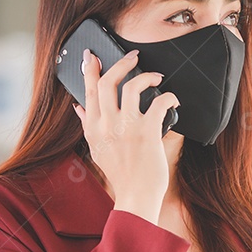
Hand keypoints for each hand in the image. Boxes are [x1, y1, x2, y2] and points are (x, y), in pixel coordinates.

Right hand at [72, 47, 179, 222]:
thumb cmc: (121, 174)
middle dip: (121, 63)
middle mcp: (107, 125)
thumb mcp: (96, 149)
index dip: (90, 69)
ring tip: (156, 77)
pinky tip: (173, 100)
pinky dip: (169, 97)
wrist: (136, 195)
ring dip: (147, 76)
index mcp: (93, 128)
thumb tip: (78, 106)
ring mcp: (127, 127)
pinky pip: (159, 103)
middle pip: (108, 81)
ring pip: (132, 86)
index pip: (88, 90)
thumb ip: (87, 125)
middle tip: (133, 57)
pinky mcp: (148, 132)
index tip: (92, 55)